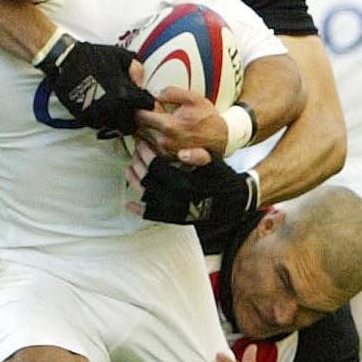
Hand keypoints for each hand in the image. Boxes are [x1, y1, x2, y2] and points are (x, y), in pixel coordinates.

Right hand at [42, 38, 153, 135]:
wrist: (65, 62)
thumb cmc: (93, 57)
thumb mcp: (121, 56)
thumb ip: (136, 69)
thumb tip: (141, 80)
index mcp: (125, 94)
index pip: (147, 106)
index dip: (147, 103)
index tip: (143, 100)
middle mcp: (113, 109)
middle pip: (132, 125)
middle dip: (133, 118)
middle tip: (131, 109)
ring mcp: (98, 116)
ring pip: (116, 128)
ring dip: (118, 120)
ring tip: (115, 109)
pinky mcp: (85, 119)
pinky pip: (100, 125)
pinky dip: (103, 120)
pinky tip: (101, 108)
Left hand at [124, 139, 253, 223]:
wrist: (232, 202)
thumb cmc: (222, 180)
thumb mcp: (215, 163)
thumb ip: (200, 156)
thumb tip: (183, 153)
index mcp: (184, 182)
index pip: (156, 165)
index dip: (146, 153)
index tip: (141, 143)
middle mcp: (176, 198)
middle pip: (147, 178)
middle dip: (138, 162)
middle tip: (135, 152)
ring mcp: (173, 209)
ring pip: (146, 194)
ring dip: (134, 180)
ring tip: (129, 169)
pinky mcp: (174, 218)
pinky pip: (152, 215)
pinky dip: (139, 210)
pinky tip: (130, 203)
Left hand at [134, 86, 226, 159]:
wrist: (221, 138)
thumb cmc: (207, 118)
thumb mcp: (193, 98)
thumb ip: (172, 92)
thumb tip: (157, 94)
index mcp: (169, 126)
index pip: (140, 116)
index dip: (139, 108)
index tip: (144, 104)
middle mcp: (164, 142)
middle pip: (139, 127)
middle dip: (142, 118)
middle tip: (153, 112)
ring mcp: (164, 152)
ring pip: (142, 137)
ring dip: (145, 128)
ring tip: (159, 121)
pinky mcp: (165, 158)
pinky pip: (149, 146)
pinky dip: (150, 137)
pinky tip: (161, 132)